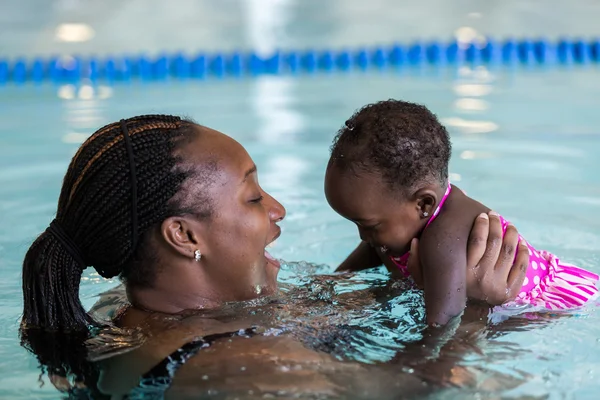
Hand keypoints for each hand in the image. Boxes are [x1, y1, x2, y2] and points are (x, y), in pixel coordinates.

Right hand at [406, 211, 528, 304]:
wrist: (462, 319)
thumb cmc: (443, 292)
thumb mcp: (424, 280)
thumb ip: (415, 262)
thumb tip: (414, 242)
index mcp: (463, 272)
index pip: (477, 240)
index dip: (481, 224)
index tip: (482, 215)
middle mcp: (481, 279)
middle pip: (494, 243)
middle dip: (496, 224)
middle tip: (495, 216)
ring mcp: (497, 286)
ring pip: (508, 252)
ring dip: (511, 234)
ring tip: (509, 226)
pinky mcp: (509, 293)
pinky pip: (521, 267)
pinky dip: (523, 252)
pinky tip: (520, 242)